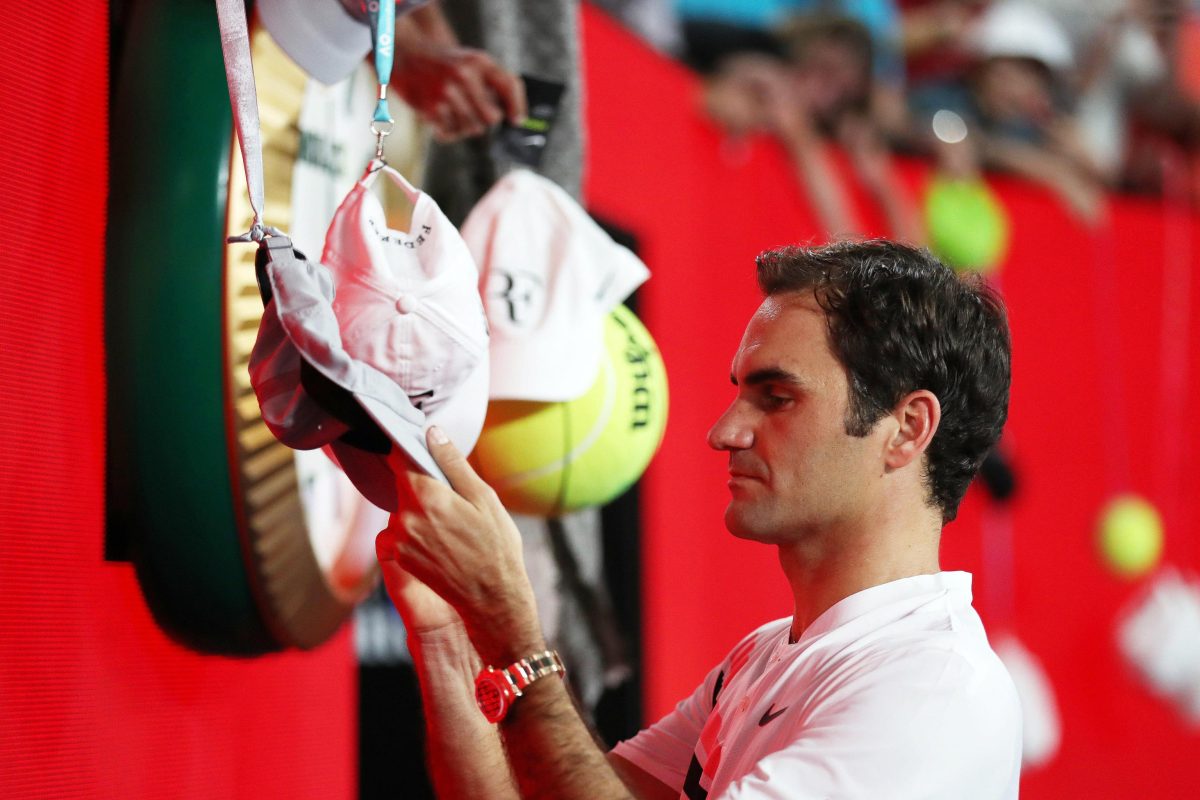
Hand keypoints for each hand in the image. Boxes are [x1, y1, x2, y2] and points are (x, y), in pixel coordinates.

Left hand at [379, 427, 543, 663]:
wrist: (491, 599)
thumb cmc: (495, 546)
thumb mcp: (483, 498)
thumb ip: (453, 464)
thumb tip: (432, 433)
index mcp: (425, 495)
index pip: (400, 459)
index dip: (406, 450)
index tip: (414, 446)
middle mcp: (404, 516)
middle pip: (403, 485)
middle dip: (422, 485)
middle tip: (453, 498)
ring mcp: (399, 539)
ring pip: (403, 508)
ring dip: (419, 509)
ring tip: (452, 524)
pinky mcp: (400, 557)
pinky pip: (401, 530)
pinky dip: (416, 529)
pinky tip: (442, 540)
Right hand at [392, 45, 525, 141]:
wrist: (408, 56)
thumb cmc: (447, 64)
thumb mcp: (474, 62)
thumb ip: (497, 82)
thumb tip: (517, 116)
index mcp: (478, 62)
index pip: (509, 86)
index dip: (517, 106)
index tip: (517, 120)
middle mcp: (463, 76)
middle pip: (492, 117)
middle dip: (488, 118)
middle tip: (479, 112)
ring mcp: (445, 94)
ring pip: (473, 129)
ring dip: (468, 125)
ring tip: (457, 110)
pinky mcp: (429, 110)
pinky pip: (451, 134)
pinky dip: (450, 130)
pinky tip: (444, 116)